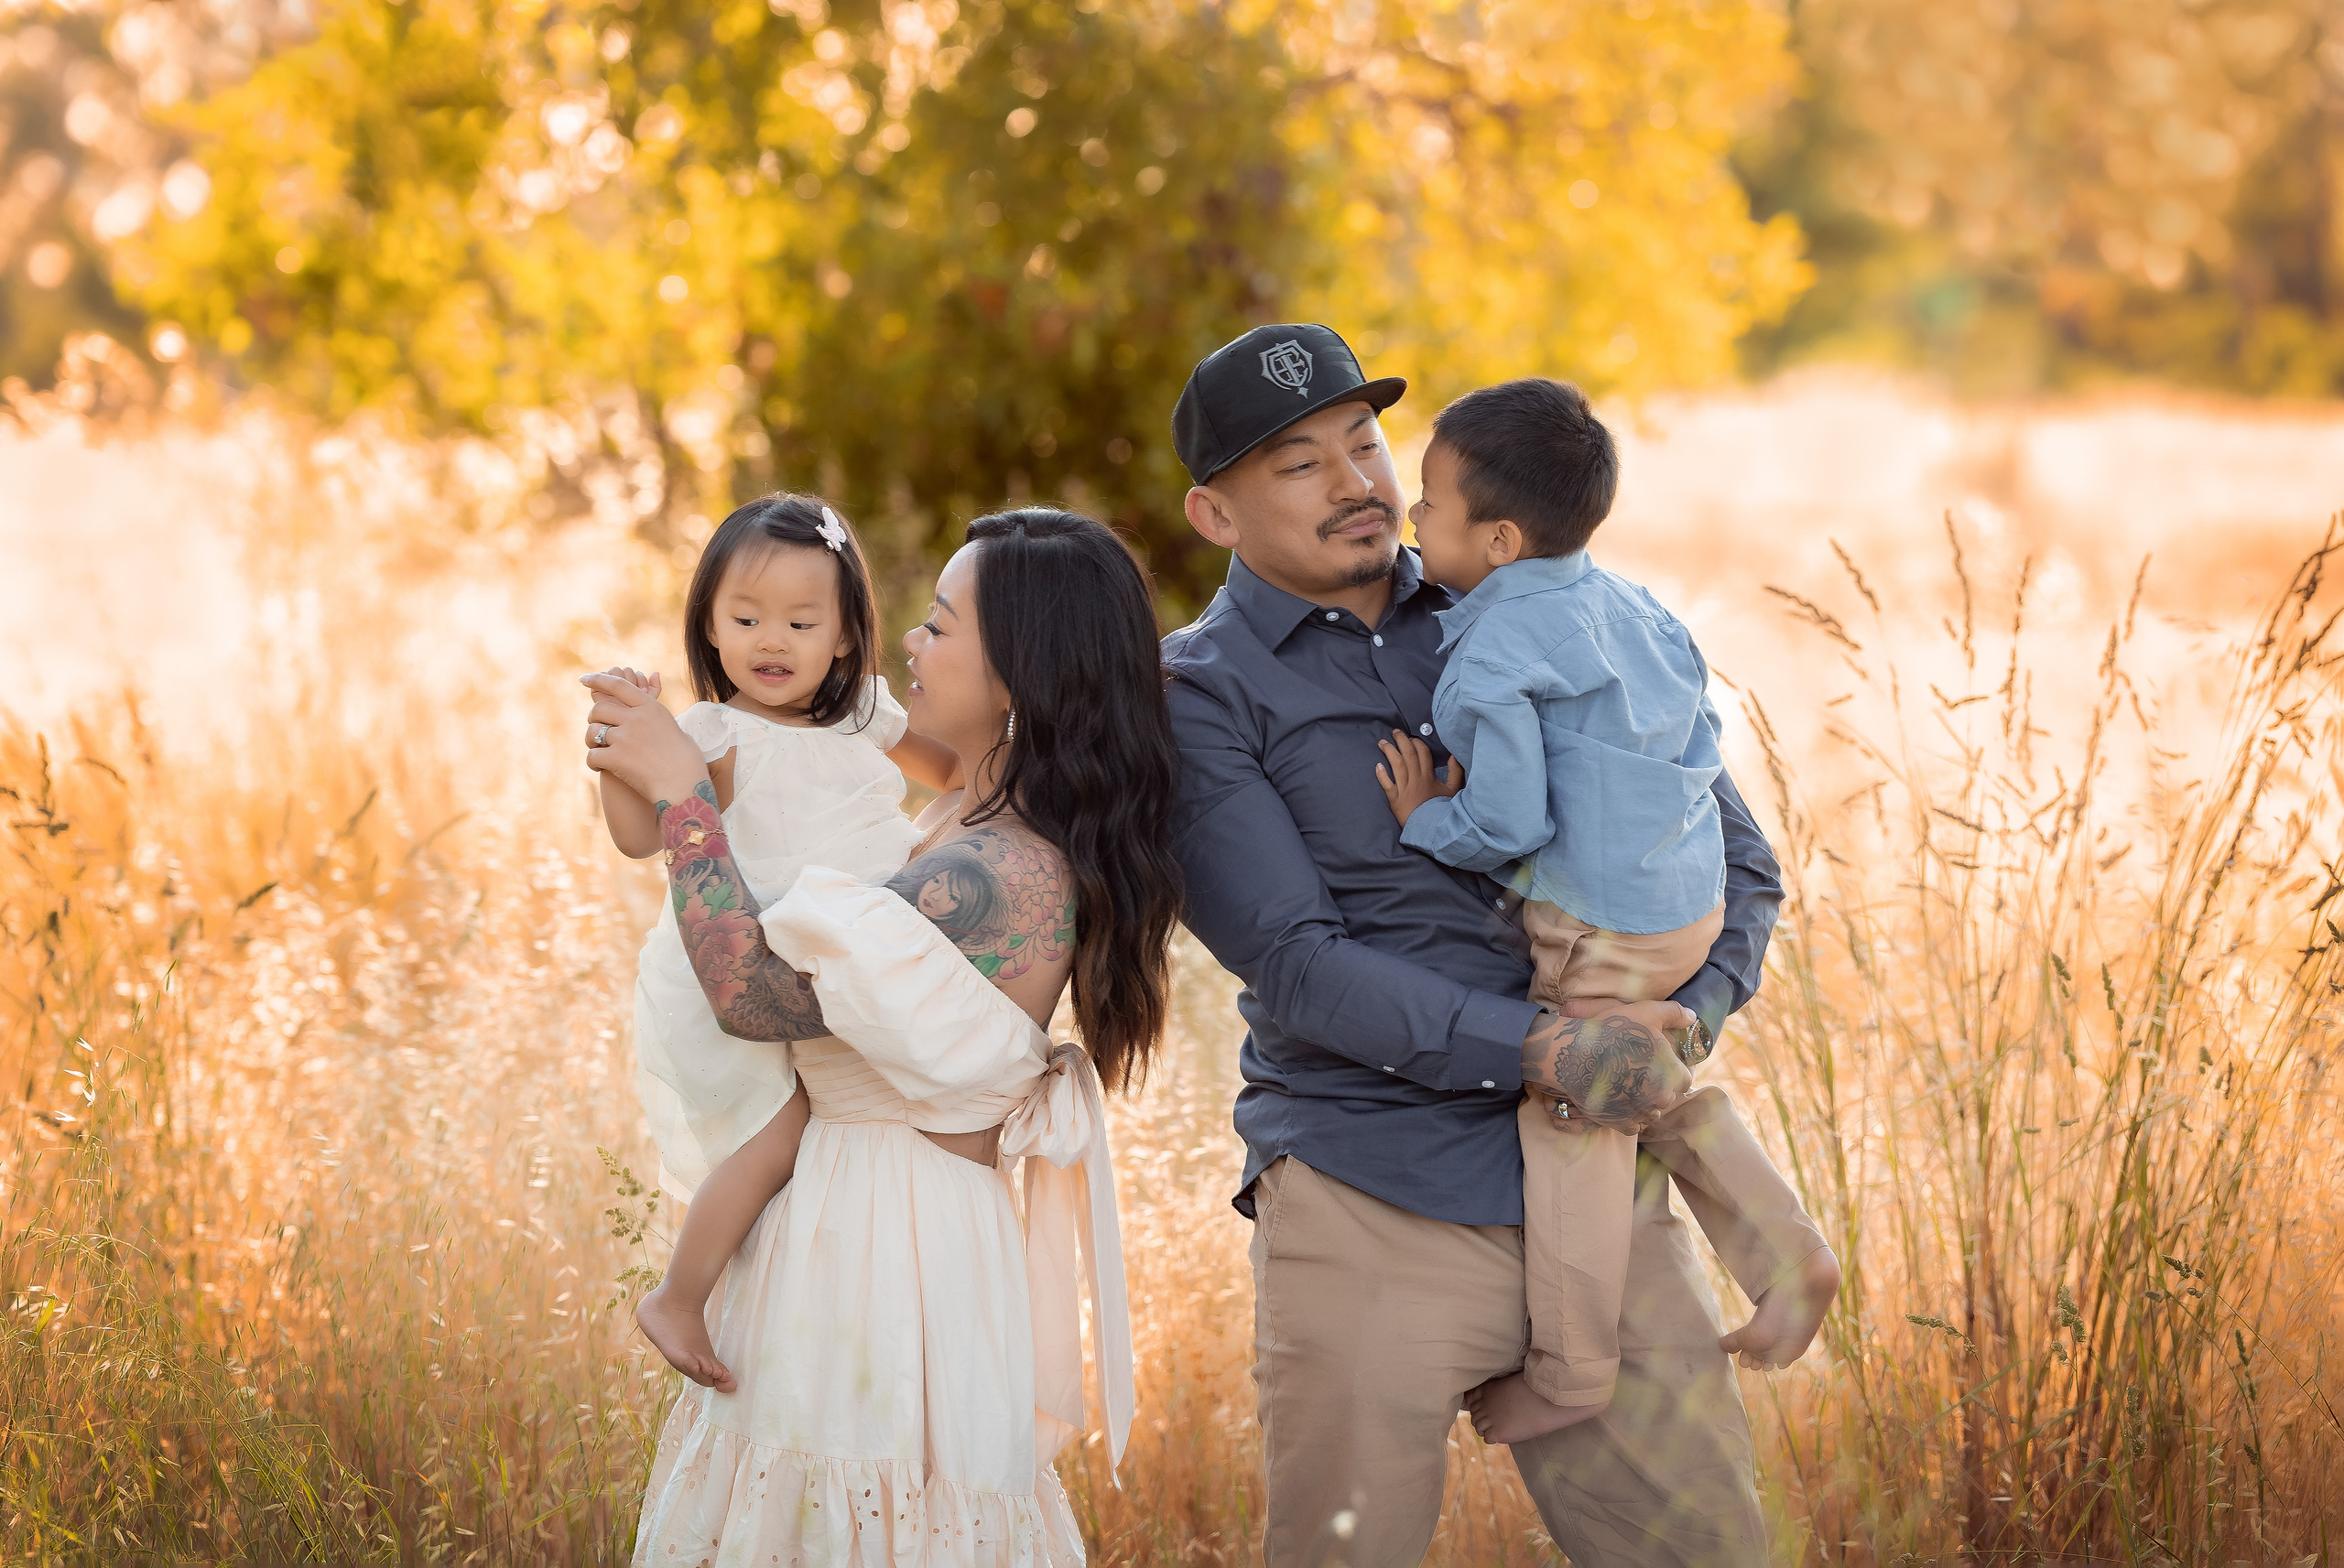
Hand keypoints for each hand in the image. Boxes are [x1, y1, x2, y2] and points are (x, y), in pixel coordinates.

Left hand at [580, 671, 707, 803]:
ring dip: (592, 741)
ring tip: (600, 751)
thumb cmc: (687, 763)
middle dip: (594, 718)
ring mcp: (625, 738)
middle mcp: (636, 718)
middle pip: (600, 708)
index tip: (584, 679)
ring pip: (593, 731)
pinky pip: (592, 755)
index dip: (599, 680)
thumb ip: (659, 718)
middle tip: (598, 729)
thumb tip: (652, 708)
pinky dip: (594, 762)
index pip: (618, 685)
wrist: (685, 787)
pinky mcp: (616, 758)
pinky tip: (601, 768)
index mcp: (651, 708)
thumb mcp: (677, 730)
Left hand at [1374, 730, 1463, 826]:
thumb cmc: (1442, 810)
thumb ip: (1455, 772)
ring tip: (1382, 743)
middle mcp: (1416, 779)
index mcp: (1429, 776)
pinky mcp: (1395, 799)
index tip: (1411, 738)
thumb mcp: (1453, 790)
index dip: (1416, 743)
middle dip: (1401, 741)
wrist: (1432, 829)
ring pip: (1396, 765)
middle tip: (1395, 732)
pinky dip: (1381, 774)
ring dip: (1389, 752)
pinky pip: (1386, 784)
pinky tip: (1377, 765)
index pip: (1422, 753)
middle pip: (1408, 755)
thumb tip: (1455, 755)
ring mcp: (1404, 789)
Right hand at [1520, 1000, 1695, 1132]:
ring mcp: (1641, 1113)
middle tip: (1637, 1073)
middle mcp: (1662, 1098)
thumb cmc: (1614, 1031)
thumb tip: (1692, 1017)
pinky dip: (1627, 1116)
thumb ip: (1674, 1013)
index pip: (1683, 1078)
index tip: (1655, 1063)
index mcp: (1673, 1074)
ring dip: (1643, 1103)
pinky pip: (1632, 1125)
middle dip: (1656, 1087)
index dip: (1670, 1070)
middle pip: (1666, 1096)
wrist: (1577, 1054)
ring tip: (1626, 1087)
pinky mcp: (1621, 1123)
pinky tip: (1617, 1101)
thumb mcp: (1647, 1013)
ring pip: (1650, 1112)